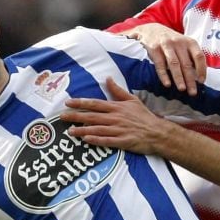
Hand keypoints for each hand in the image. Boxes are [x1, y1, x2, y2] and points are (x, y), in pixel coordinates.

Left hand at [61, 78, 176, 154]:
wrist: (158, 132)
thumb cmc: (144, 116)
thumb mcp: (132, 100)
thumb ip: (118, 91)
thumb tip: (108, 78)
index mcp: (117, 107)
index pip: (95, 104)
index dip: (81, 103)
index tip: (68, 102)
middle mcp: (115, 118)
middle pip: (92, 116)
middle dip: (76, 116)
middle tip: (62, 117)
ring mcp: (119, 130)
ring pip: (97, 129)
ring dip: (82, 130)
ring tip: (69, 131)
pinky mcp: (123, 141)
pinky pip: (107, 141)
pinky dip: (96, 140)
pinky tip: (86, 140)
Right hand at [123, 23, 205, 95]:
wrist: (150, 29)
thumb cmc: (171, 41)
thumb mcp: (183, 44)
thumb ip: (191, 56)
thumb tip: (199, 76)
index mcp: (189, 42)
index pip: (199, 56)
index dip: (202, 69)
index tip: (202, 81)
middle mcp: (179, 43)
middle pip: (186, 63)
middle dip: (190, 79)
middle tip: (193, 92)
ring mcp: (166, 45)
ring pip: (174, 64)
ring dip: (178, 78)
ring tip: (182, 89)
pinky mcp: (154, 48)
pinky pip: (160, 64)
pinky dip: (164, 75)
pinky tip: (167, 84)